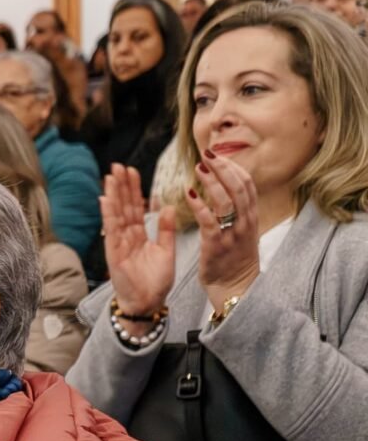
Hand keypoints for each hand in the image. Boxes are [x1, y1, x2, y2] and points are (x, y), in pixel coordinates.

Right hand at [101, 163, 176, 317]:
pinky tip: (106, 200)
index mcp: (139, 236)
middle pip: (123, 206)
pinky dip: (108, 215)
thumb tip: (168, 206)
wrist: (148, 304)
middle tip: (119, 166)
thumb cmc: (155, 282)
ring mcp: (118, 244)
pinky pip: (111, 231)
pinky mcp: (114, 253)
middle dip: (121, 186)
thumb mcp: (166, 251)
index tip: (133, 171)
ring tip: (111, 176)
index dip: (134, 190)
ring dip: (113, 195)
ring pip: (116, 214)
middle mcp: (126, 237)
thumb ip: (167, 230)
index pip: (135, 207)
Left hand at [187, 150, 262, 309]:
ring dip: (212, 182)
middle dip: (223, 168)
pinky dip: (199, 205)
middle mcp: (245, 222)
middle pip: (239, 187)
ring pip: (227, 201)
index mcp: (251, 216)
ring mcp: (233, 234)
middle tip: (207, 154)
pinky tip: (188, 193)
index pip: (246, 184)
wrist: (234, 287)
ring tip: (198, 168)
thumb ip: (238, 208)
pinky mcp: (217, 245)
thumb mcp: (243, 229)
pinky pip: (209, 222)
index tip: (217, 155)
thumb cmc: (234, 256)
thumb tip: (228, 184)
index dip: (232, 167)